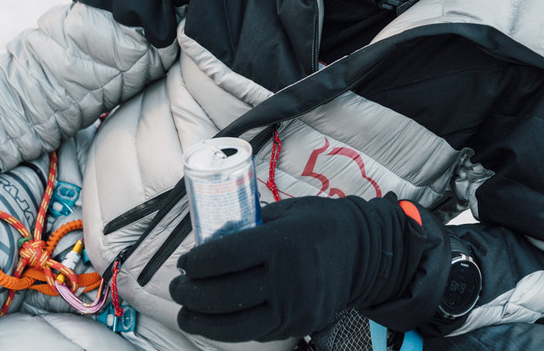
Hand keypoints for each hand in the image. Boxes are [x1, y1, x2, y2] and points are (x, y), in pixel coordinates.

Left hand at [169, 194, 446, 341]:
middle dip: (190, 294)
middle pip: (223, 295)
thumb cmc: (321, 224)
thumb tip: (210, 235)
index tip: (185, 261)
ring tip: (186, 312)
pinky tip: (215, 319)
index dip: (197, 262)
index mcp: (283, 242)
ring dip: (202, 321)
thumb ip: (252, 223)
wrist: (366, 254)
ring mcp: (294, 308)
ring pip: (234, 325)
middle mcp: (288, 279)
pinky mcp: (298, 326)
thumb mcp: (288, 211)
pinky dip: (229, 328)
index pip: (225, 257)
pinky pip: (255, 332)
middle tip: (178, 286)